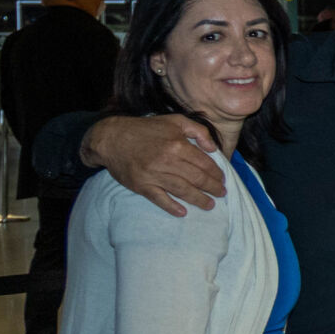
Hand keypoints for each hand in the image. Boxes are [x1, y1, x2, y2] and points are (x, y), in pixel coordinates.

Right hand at [82, 114, 223, 216]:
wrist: (112, 138)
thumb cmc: (146, 129)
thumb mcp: (175, 120)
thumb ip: (198, 131)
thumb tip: (213, 148)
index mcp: (177, 145)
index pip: (204, 163)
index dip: (216, 173)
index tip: (222, 179)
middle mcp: (167, 161)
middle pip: (196, 178)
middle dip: (212, 187)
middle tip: (221, 193)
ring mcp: (154, 175)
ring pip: (182, 190)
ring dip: (198, 199)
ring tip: (210, 204)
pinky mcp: (142, 185)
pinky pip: (160, 199)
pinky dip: (172, 207)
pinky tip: (183, 212)